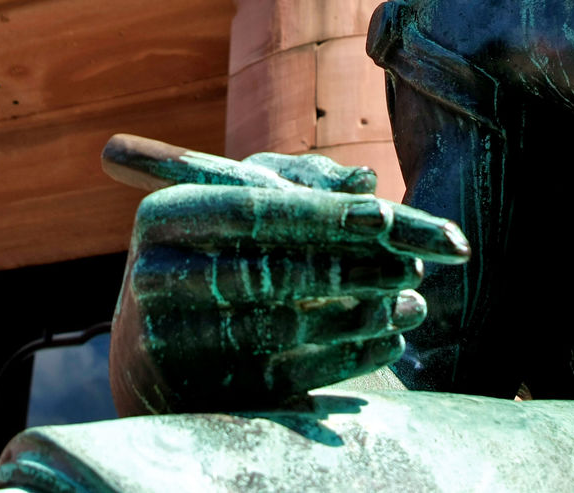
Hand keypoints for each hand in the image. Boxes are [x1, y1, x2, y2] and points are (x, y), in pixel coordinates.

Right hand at [107, 150, 469, 415]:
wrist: (160, 348)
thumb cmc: (217, 254)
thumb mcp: (245, 206)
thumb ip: (304, 184)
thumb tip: (367, 181)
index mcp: (165, 216)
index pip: (254, 210)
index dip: (324, 215)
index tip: (387, 216)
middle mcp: (158, 276)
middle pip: (269, 272)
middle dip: (352, 269)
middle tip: (415, 265)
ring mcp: (175, 341)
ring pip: (284, 328)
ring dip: (360, 316)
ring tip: (413, 303)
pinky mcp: (203, 392)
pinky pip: (287, 376)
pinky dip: (347, 358)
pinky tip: (389, 341)